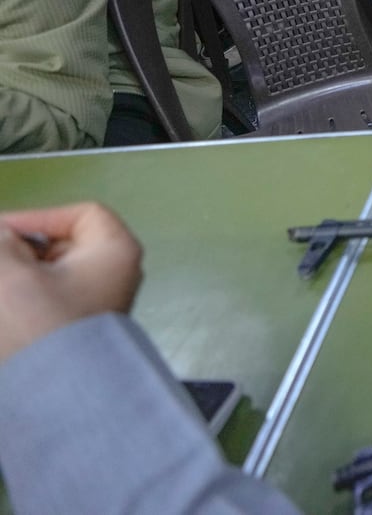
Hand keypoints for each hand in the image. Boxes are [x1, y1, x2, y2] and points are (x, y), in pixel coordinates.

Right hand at [0, 203, 143, 362]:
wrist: (55, 399)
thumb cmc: (42, 325)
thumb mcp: (13, 276)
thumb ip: (1, 244)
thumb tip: (2, 235)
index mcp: (115, 252)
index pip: (82, 215)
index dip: (39, 218)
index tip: (0, 234)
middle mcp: (114, 276)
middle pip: (64, 246)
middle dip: (19, 251)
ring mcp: (95, 305)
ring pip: (49, 277)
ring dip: (15, 277)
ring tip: (3, 290)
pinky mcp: (75, 330)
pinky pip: (46, 302)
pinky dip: (22, 298)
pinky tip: (6, 307)